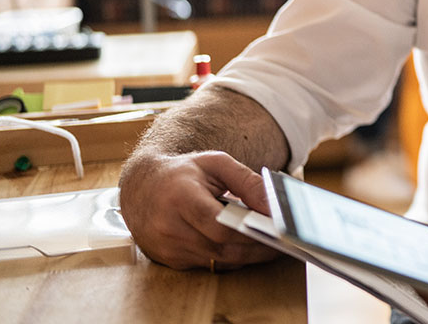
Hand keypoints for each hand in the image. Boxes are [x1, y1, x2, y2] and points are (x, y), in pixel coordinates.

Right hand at [118, 150, 278, 269]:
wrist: (142, 186)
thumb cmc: (183, 172)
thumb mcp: (216, 163)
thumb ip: (247, 182)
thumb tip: (273, 206)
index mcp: (180, 198)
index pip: (219, 224)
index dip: (250, 230)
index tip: (277, 229)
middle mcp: (168, 227)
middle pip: (222, 247)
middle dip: (257, 247)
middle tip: (284, 242)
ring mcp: (167, 248)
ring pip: (217, 260)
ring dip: (248, 255)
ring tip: (273, 245)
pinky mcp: (169, 260)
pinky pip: (208, 264)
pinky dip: (231, 257)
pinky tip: (248, 248)